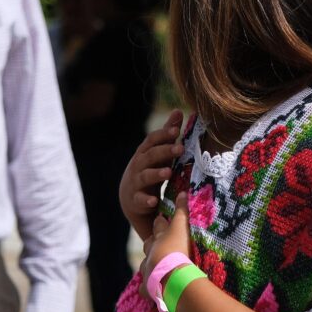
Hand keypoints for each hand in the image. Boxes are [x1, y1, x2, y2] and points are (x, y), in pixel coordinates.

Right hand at [120, 110, 184, 239]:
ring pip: (145, 176)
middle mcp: (138, 165)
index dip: (163, 134)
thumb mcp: (158, 151)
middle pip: (150, 156)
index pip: (152, 140)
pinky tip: (154, 201)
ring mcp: (136, 182)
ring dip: (156, 174)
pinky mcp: (136, 200)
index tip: (177, 130)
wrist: (131, 198)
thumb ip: (167, 133)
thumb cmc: (150, 169)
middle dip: (165, 151)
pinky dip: (146, 200)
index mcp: (145, 152)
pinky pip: (140, 200)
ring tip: (168, 172)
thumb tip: (178, 110)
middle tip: (180, 148)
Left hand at [139, 191, 192, 300]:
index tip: (160, 218)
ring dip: (150, 265)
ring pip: (146, 266)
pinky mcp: (148, 289)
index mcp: (159, 239)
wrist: (171, 277)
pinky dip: (149, 288)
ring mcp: (148, 271)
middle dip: (152, 243)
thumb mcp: (182, 228)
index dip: (160, 222)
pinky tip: (152, 291)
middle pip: (149, 245)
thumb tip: (182, 192)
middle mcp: (151, 254)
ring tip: (156, 267)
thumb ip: (183, 212)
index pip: (158, 227)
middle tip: (156, 242)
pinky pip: (146, 289)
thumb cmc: (178, 250)